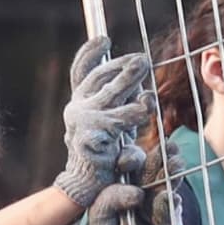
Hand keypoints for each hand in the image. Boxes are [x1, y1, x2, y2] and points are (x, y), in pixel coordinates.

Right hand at [58, 40, 155, 206]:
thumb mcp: (112, 121)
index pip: (82, 72)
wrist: (87, 186)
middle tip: (141, 58)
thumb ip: (118, 98)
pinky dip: (132, 113)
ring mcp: (82, 123)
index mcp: (81, 102)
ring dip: (129, 80)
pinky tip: (145, 107)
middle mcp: (77, 108)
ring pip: (110, 95)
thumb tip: (135, 70)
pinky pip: (117, 121)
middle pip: (99, 78)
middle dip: (121, 65)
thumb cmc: (106, 152)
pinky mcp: (92, 139)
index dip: (89, 54)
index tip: (103, 38)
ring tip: (145, 68)